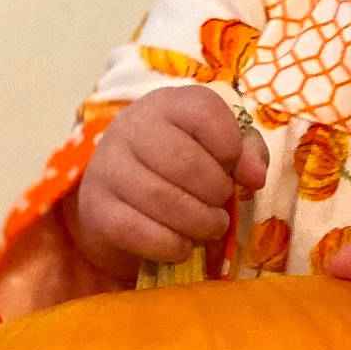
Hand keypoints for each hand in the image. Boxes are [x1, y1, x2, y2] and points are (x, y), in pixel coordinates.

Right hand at [69, 87, 268, 279]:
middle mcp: (132, 127)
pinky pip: (137, 231)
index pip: (206, 113)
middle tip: (221, 205)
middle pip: (185, 162)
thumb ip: (246, 151)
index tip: (235, 171)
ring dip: (199, 223)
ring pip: (161, 199)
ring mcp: (109, 167)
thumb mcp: (217, 145)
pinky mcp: (96, 208)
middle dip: (216, 192)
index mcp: (168, 104)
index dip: (231, 148)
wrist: (120, 189)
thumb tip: (254, 177)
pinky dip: (170, 245)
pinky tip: (181, 245)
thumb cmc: (181, 162)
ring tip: (210, 227)